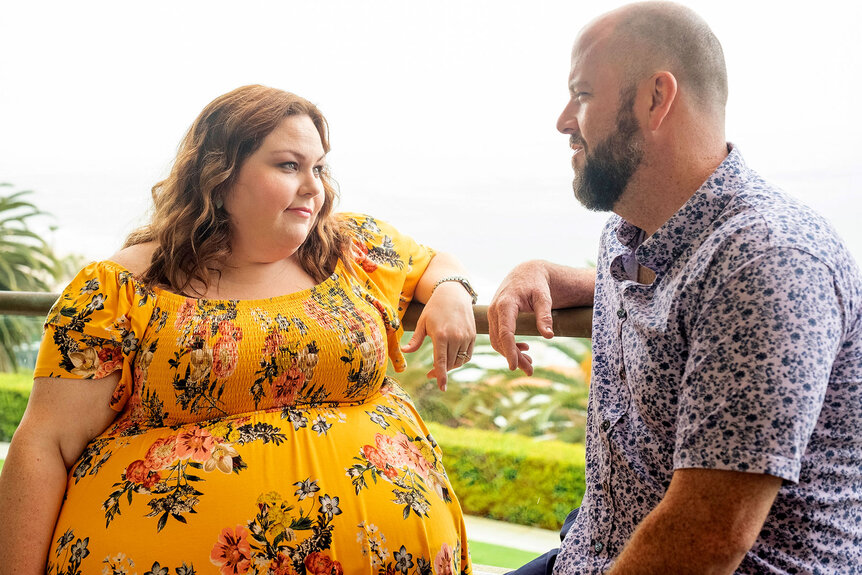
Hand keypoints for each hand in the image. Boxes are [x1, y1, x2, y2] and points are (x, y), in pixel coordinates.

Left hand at [401, 282, 475, 390]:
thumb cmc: (434, 308)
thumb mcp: (422, 322)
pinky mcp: (473, 336)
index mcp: (441, 335)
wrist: (454, 294)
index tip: (442, 388)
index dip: (441, 376)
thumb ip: (415, 340)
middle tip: (431, 373)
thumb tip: (404, 352)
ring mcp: (466, 337)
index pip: (441, 361)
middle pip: (449, 364)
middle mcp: (456, 337)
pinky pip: (467, 355)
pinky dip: (459, 360)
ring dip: (450, 366)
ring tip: (440, 364)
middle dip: (441, 372)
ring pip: (458, 361)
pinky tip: (451, 357)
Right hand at [488, 260, 554, 374]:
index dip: (509, 351)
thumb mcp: (544, 298)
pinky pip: (498, 335)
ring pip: (497, 340)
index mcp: (505, 304)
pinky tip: (525, 348)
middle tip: (530, 370)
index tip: (515, 366)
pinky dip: (509, 345)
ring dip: (511, 353)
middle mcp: (495, 310)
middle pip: (500, 340)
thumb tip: (549, 336)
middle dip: (514, 357)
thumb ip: (544, 316)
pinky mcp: (495, 317)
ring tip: (530, 363)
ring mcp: (493, 314)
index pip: (505, 332)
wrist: (526, 272)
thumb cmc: (536, 284)